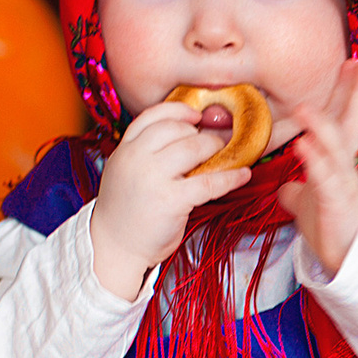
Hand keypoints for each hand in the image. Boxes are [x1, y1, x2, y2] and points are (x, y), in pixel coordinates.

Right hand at [87, 99, 252, 298]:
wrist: (114, 247)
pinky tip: (242, 175)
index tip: (196, 115)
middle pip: (177, 129)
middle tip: (218, 141)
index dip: (179, 111)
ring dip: (216, 149)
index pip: (152, 116)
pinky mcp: (171, 200)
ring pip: (194, 148)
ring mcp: (153, 178)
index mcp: (125, 149)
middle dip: (202, 133)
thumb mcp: (127, 172)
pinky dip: (231, 177)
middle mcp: (136, 158)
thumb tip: (191, 135)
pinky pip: (209, 182)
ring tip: (227, 155)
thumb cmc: (127, 211)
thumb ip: (147, 153)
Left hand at [278, 58, 357, 274]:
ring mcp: (344, 183)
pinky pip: (324, 178)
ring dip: (323, 125)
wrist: (346, 258)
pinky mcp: (337, 203)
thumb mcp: (310, 204)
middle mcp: (346, 166)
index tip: (352, 63)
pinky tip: (302, 144)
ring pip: (337, 148)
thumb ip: (298, 191)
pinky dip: (314, 160)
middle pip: (353, 123)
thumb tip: (284, 189)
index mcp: (340, 162)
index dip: (349, 92)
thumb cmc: (332, 228)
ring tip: (306, 105)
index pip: (346, 119)